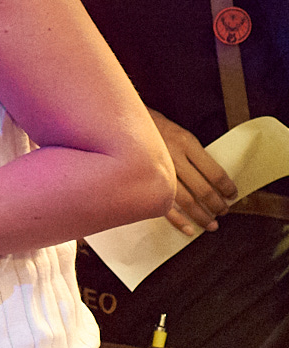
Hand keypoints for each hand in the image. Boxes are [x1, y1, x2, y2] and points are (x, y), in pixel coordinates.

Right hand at [147, 108, 236, 235]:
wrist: (116, 119)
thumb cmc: (147, 124)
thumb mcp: (175, 131)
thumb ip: (190, 152)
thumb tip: (209, 176)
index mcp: (185, 142)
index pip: (214, 171)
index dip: (226, 186)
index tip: (232, 194)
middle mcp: (172, 157)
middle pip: (202, 189)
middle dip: (216, 204)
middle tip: (223, 211)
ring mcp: (156, 171)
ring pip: (185, 200)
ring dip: (201, 215)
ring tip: (211, 223)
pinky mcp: (143, 181)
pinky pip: (162, 205)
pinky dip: (177, 220)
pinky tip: (188, 228)